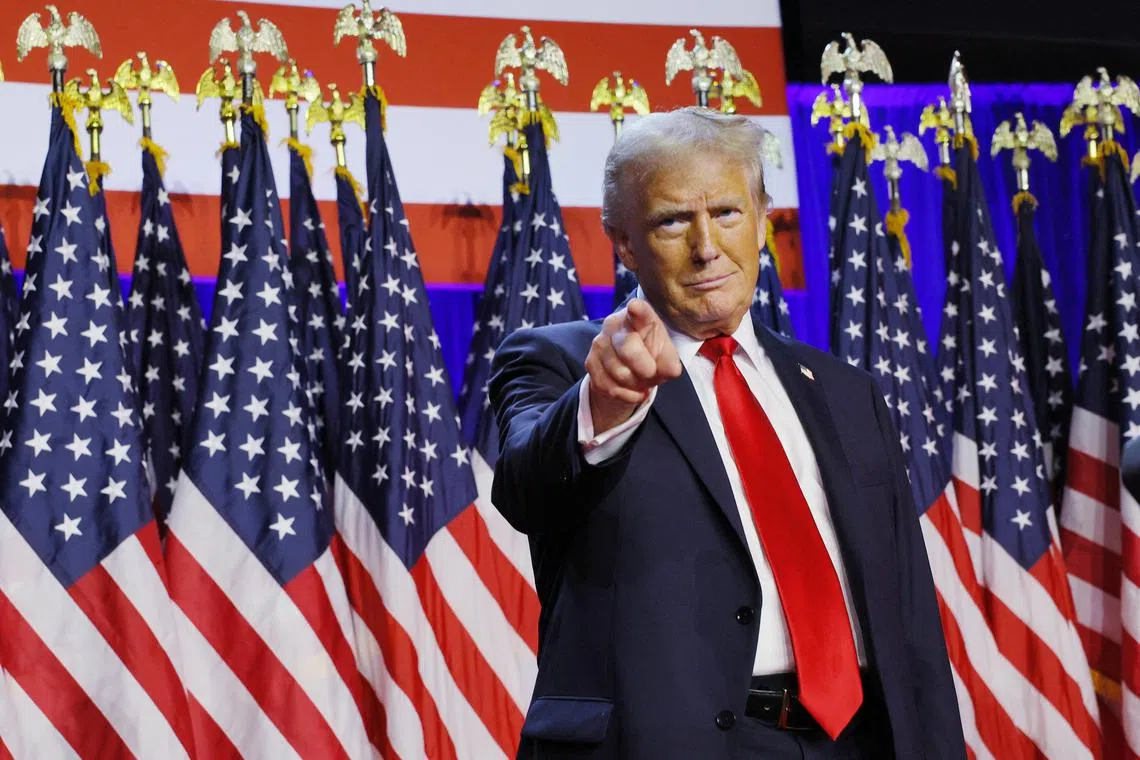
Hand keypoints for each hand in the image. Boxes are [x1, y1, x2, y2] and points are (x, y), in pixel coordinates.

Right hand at [585, 298, 682, 434]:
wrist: (627, 371)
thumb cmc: (650, 355)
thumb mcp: (665, 355)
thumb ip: (670, 361)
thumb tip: (671, 370)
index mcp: (638, 317)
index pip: (639, 311)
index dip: (638, 310)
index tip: (634, 307)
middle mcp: (614, 325)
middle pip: (629, 349)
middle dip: (645, 369)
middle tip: (651, 373)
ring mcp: (599, 343)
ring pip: (620, 373)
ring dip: (636, 384)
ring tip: (640, 380)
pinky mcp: (590, 363)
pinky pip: (611, 387)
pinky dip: (626, 395)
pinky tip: (632, 389)